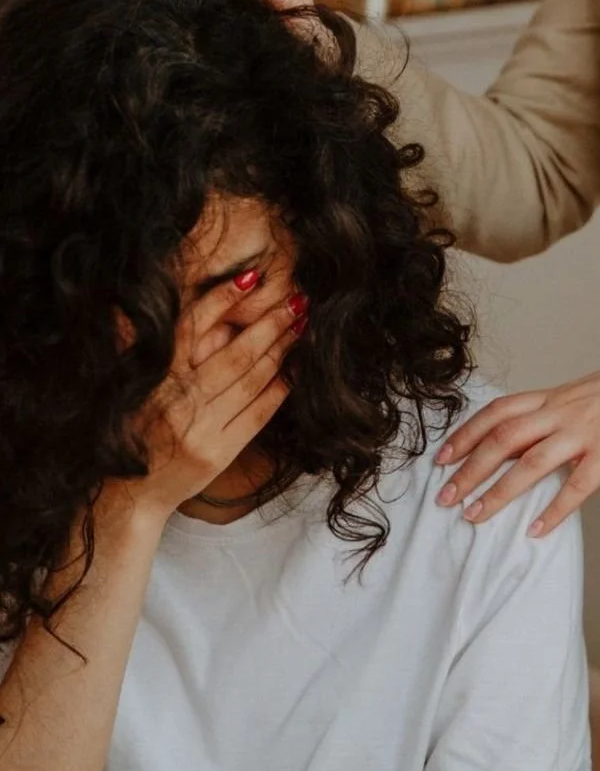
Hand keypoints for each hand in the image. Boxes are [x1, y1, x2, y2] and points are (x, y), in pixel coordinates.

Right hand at [120, 277, 305, 521]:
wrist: (129, 494)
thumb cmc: (134, 431)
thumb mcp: (138, 384)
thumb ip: (168, 351)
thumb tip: (212, 314)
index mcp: (153, 378)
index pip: (191, 327)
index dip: (223, 299)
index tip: (251, 276)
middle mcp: (175, 402)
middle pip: (234, 355)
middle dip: (269, 324)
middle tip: (296, 300)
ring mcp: (199, 430)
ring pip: (250, 382)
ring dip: (280, 351)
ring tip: (300, 327)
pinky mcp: (217, 454)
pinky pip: (256, 415)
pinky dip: (278, 390)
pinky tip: (295, 371)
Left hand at [435, 360, 599, 534]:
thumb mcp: (587, 390)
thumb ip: (558, 410)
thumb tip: (534, 428)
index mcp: (556, 396)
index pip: (498, 412)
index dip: (466, 433)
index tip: (442, 457)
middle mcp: (563, 411)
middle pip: (502, 438)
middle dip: (469, 469)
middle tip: (445, 495)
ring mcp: (587, 431)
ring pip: (530, 463)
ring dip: (498, 492)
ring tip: (475, 516)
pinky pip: (577, 486)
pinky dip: (554, 511)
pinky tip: (536, 531)